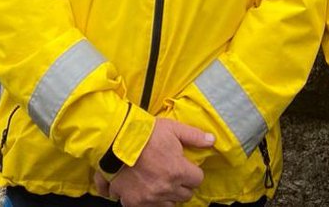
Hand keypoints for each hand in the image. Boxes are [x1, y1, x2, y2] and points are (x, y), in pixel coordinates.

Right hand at [93, 119, 214, 206]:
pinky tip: (148, 191)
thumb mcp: (173, 128)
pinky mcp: (134, 202)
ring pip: (169, 205)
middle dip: (183, 185)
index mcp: (178, 171)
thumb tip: (212, 140)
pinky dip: (150, 202)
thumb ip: (194, 136)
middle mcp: (166, 188)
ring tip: (163, 183)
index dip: (194, 172)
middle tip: (176, 175)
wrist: (116, 141)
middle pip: (185, 195)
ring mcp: (149, 198)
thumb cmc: (146, 133)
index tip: (188, 167)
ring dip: (169, 195)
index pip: (197, 179)